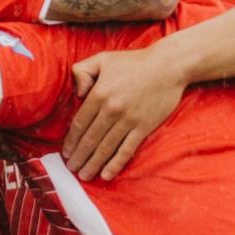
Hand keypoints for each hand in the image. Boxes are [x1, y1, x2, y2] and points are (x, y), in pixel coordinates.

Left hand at [61, 35, 200, 179]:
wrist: (168, 66)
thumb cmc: (133, 62)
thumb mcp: (103, 59)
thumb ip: (81, 71)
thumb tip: (76, 93)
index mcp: (99, 94)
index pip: (80, 124)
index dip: (71, 141)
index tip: (66, 152)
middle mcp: (111, 110)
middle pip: (90, 139)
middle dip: (79, 157)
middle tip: (72, 168)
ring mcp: (128, 120)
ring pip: (105, 148)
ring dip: (93, 164)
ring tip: (84, 175)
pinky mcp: (143, 127)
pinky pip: (126, 150)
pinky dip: (115, 164)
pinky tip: (106, 174)